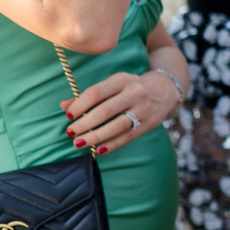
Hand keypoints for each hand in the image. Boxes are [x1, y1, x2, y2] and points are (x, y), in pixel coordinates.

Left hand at [63, 68, 182, 155]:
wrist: (165, 89)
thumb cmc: (131, 87)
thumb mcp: (113, 84)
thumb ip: (89, 95)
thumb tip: (64, 106)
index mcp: (122, 80)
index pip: (96, 92)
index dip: (80, 105)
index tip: (69, 115)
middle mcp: (134, 93)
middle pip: (105, 111)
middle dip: (84, 124)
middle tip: (70, 132)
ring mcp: (143, 109)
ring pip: (116, 126)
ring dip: (95, 136)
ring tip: (78, 143)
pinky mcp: (149, 124)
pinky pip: (128, 137)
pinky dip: (112, 144)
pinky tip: (99, 150)